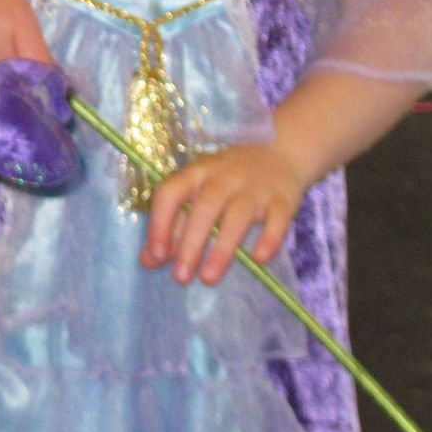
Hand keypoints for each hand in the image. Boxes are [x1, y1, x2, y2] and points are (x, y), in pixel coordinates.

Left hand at [141, 142, 306, 285]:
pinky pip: (277, 220)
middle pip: (204, 209)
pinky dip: (269, 239)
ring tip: (208, 278)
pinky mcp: (282, 199)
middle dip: (190, 244)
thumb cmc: (227, 180)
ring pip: (237, 216)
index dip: (160, 224)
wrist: (278, 152)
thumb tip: (148, 260)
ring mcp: (255, 187)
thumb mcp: (197, 192)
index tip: (156, 255)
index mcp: (196, 173)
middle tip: (181, 277)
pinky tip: (258, 259)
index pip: (170, 193)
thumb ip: (174, 225)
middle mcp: (223, 177)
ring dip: (222, 249)